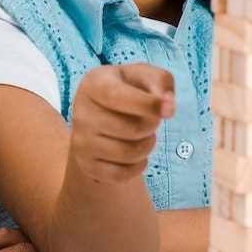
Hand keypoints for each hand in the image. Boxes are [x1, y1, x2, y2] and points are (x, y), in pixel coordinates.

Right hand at [69, 63, 174, 184]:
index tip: (171, 110)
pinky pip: (120, 175)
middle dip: (152, 126)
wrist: (101, 114)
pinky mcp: (86, 165)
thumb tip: (168, 104)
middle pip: (132, 129)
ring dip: (148, 146)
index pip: (118, 97)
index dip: (146, 104)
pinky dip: (138, 167)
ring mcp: (80, 141)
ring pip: (128, 154)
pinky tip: (138, 155)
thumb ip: (161, 81)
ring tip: (145, 135)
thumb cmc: (129, 89)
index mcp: (94, 83)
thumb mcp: (144, 76)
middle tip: (152, 120)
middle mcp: (81, 112)